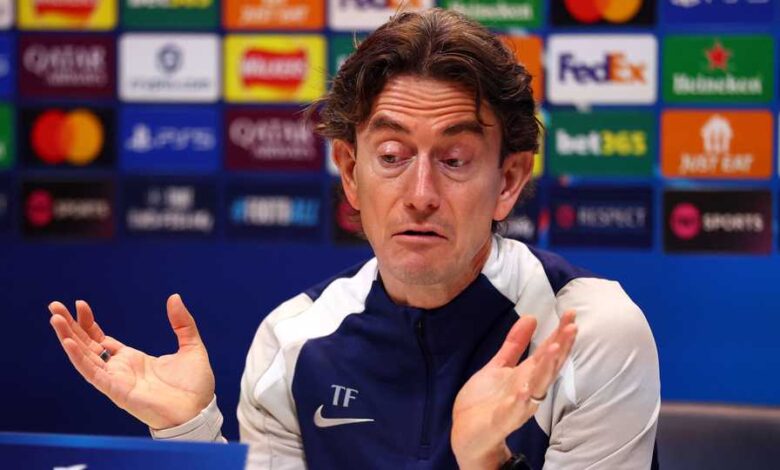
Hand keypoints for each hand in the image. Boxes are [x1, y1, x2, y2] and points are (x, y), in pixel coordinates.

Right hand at [48, 294, 215, 429]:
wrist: (198, 412)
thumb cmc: (194, 387)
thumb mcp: (191, 346)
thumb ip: (182, 323)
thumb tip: (174, 297)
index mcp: (133, 360)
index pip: (102, 339)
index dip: (89, 323)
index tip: (80, 305)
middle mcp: (120, 369)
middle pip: (87, 345)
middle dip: (70, 326)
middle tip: (55, 306)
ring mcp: (116, 380)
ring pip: (84, 357)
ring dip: (68, 338)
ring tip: (55, 318)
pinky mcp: (116, 390)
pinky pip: (92, 373)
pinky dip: (79, 358)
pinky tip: (68, 342)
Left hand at [451, 311, 576, 469]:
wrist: (467, 434)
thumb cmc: (486, 401)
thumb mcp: (499, 366)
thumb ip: (514, 344)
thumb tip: (531, 317)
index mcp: (526, 375)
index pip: (548, 352)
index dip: (559, 334)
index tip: (570, 314)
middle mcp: (527, 389)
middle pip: (548, 366)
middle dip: (561, 347)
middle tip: (572, 326)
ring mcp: (516, 405)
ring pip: (536, 386)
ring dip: (546, 368)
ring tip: (554, 347)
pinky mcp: (502, 420)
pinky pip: (514, 410)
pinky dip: (521, 400)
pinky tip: (525, 388)